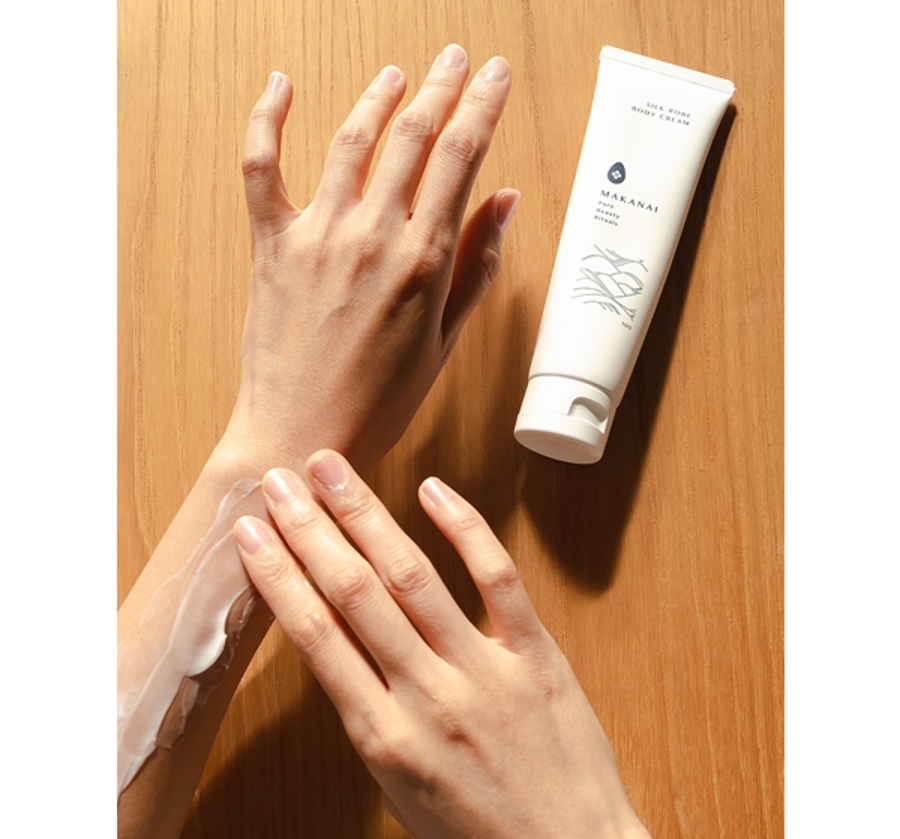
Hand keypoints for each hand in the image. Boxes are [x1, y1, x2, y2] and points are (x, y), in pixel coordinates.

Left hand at [222, 46, 517, 471]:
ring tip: (397, 74)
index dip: (483, 105)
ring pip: (351, 138)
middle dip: (441, 86)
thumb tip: (504, 203)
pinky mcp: (271, 243)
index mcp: (423, 260)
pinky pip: (261, 165)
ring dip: (378, 95)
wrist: (303, 431)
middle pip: (412, 134)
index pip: (461, 156)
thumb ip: (478, 264)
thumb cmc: (377, 399)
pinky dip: (268, 118)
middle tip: (455, 60)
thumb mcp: (446, 340)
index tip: (496, 77)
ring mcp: (316, 234)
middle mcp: (371, 235)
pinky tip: (281, 85)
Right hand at [233, 452, 695, 838]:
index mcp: (384, 738)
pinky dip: (465, 529)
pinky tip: (433, 491)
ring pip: (412, 577)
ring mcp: (486, 671)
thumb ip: (371, 717)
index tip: (251, 536)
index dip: (278, 576)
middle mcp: (429, 697)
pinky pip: (497, 579)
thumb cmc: (481, 838)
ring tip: (334, 470)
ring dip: (367, 516)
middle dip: (309, 530)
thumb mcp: (399, 791)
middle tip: (280, 482)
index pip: (316, 637)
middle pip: (354, 594)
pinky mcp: (537, 656)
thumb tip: (343, 647)